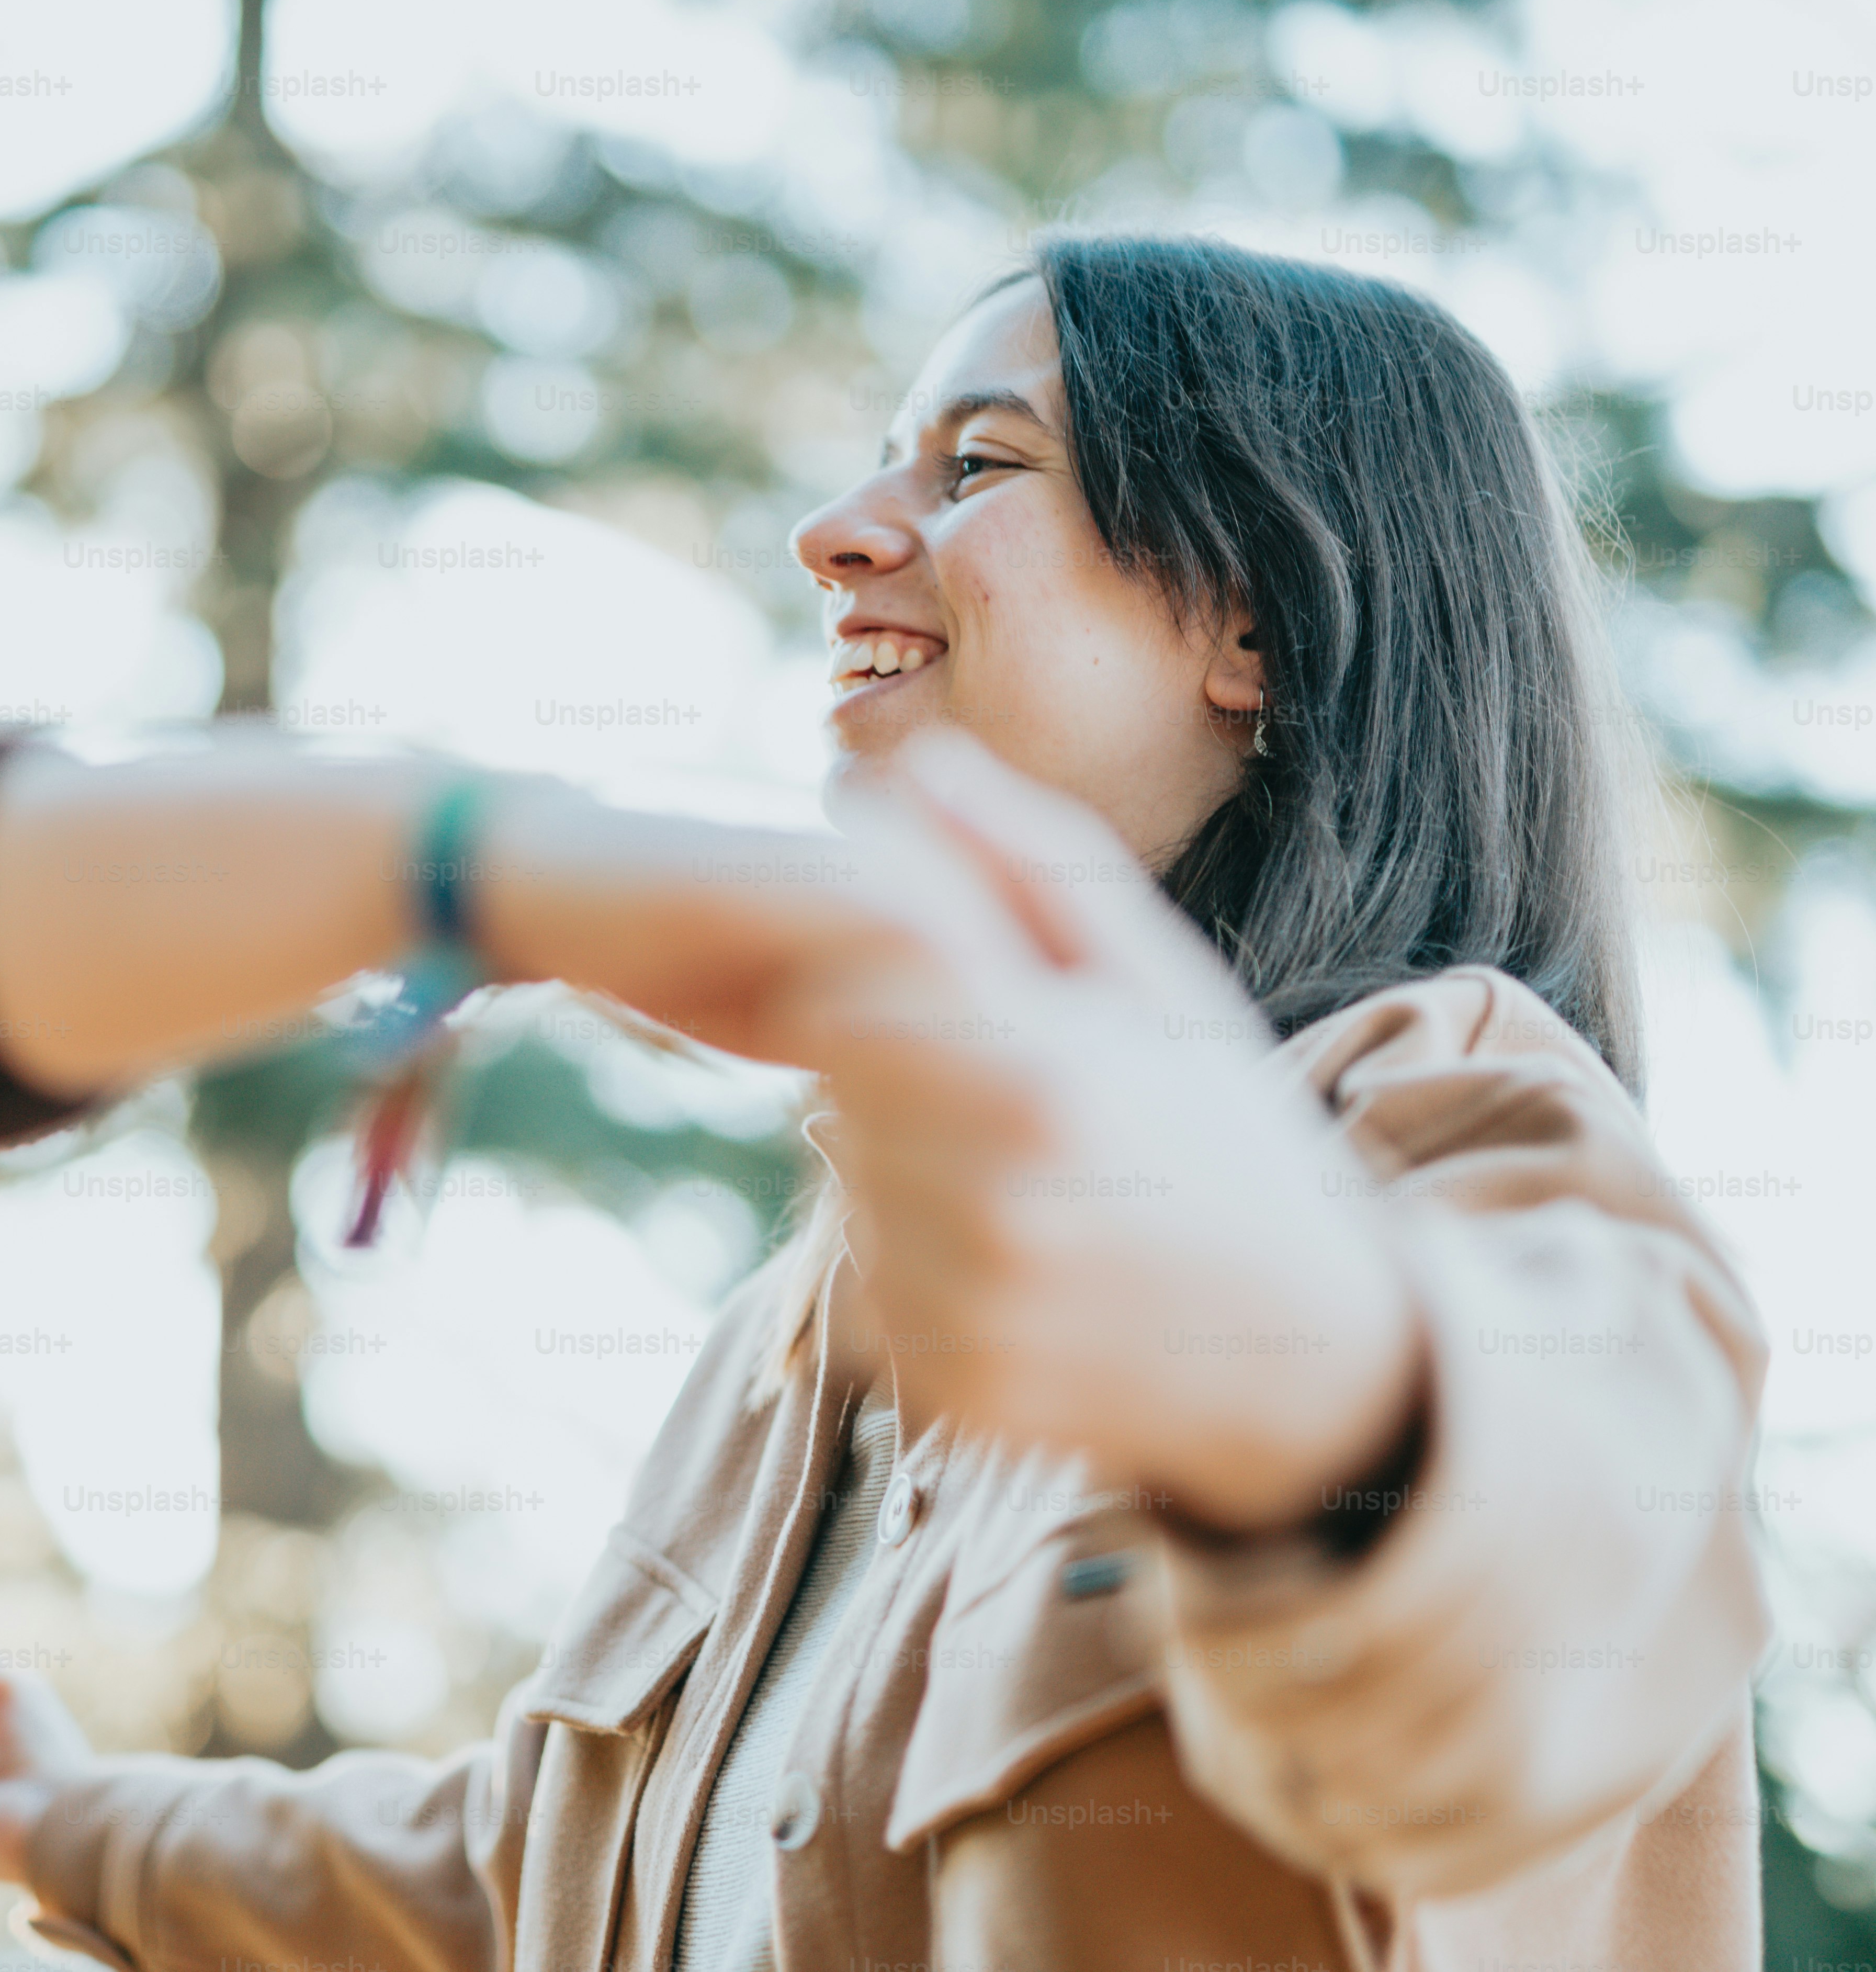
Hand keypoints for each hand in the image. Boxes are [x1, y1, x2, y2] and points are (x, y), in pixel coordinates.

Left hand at [791, 731, 1425, 1534]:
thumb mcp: (1161, 980)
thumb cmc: (1231, 1134)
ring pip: (842, 1182)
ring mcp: (969, 1304)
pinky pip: (866, 1286)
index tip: (949, 996)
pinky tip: (1016, 1262)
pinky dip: (914, 1264)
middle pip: (831, 1084)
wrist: (1320, 1349)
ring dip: (897, 1167)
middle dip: (893, 1070)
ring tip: (1025, 1180)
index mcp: (1045, 1073)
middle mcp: (996, 1196)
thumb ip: (1029, 862)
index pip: (840, 989)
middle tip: (1005, 1094)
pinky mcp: (950, 1389)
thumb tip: (907, 762)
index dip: (877, 980)